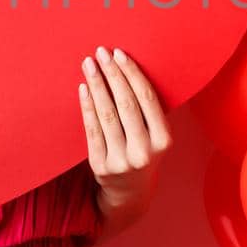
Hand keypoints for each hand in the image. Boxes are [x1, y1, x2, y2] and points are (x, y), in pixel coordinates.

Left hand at [79, 45, 171, 209]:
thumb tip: (127, 67)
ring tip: (89, 65)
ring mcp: (121, 160)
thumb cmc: (143, 152)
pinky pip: (92, 129)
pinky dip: (87, 106)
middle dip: (112, 75)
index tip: (120, 54)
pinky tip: (83, 88)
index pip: (147, 99)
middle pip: (126, 104)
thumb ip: (148, 111)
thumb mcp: (156, 136)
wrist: (130, 192)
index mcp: (163, 140)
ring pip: (107, 115)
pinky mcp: (101, 165)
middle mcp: (144, 151)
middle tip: (101, 53)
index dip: (132, 74)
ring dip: (97, 85)